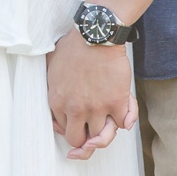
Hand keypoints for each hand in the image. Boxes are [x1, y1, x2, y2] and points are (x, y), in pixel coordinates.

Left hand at [47, 27, 136, 154]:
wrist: (95, 34)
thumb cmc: (74, 44)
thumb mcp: (51, 64)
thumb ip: (52, 84)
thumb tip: (56, 96)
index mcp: (57, 102)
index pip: (62, 130)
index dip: (71, 127)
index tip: (76, 122)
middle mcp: (75, 110)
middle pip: (79, 141)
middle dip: (84, 141)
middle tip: (90, 135)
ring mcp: (97, 108)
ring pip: (100, 137)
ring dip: (105, 130)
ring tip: (108, 123)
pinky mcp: (116, 102)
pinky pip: (123, 125)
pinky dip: (125, 121)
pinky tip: (123, 114)